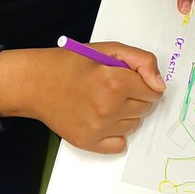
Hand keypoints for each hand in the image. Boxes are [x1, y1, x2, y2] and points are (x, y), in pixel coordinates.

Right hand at [0, 43, 164, 153]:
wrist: (35, 82)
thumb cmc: (70, 64)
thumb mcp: (109, 49)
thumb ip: (142, 61)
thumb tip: (159, 84)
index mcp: (115, 82)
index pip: (154, 91)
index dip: (144, 82)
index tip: (130, 79)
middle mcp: (108, 107)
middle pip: (146, 108)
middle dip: (136, 97)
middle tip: (114, 88)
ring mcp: (98, 128)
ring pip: (134, 125)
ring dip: (126, 114)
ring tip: (105, 101)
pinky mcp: (88, 142)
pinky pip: (120, 144)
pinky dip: (115, 133)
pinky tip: (102, 118)